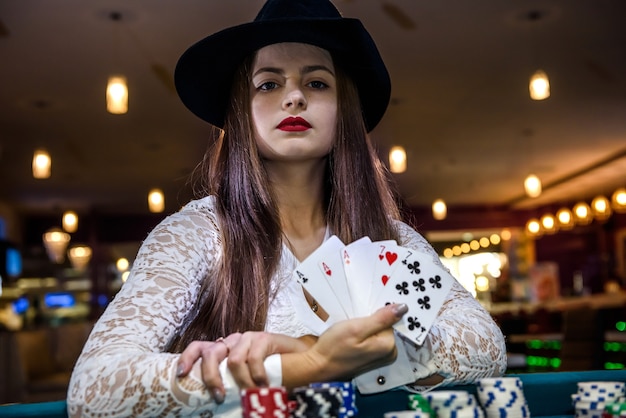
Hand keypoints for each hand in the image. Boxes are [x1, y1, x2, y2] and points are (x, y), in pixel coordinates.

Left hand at [176, 332, 311, 402]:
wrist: (303, 362)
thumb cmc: (274, 373)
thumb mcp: (247, 379)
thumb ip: (231, 383)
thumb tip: (212, 401)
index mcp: (226, 349)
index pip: (199, 347)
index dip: (187, 358)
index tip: (180, 374)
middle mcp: (234, 340)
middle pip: (211, 352)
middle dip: (211, 377)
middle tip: (218, 397)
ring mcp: (249, 337)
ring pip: (232, 360)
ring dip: (241, 382)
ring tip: (250, 394)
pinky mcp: (264, 338)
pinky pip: (253, 359)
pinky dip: (256, 376)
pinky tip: (264, 384)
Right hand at [281, 303, 407, 387]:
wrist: (318, 367)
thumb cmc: (335, 347)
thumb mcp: (357, 328)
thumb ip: (381, 318)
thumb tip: (404, 308)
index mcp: (388, 346)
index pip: (388, 320)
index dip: (373, 314)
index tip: (359, 316)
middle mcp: (388, 354)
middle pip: (384, 326)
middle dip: (370, 321)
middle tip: (352, 323)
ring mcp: (379, 358)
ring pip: (376, 332)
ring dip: (364, 327)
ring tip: (349, 329)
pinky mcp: (370, 358)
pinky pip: (371, 340)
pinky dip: (362, 335)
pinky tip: (349, 337)